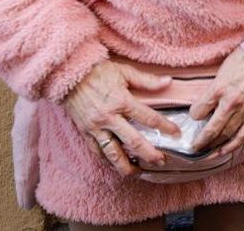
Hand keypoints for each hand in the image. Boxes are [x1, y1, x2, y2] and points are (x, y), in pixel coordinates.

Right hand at [61, 61, 178, 176]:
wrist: (67, 76)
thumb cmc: (97, 72)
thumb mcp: (123, 71)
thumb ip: (146, 80)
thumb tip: (169, 82)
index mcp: (122, 101)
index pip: (149, 118)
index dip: (165, 127)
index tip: (176, 134)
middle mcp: (110, 118)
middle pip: (134, 141)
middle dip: (150, 154)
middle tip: (162, 161)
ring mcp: (96, 128)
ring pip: (113, 154)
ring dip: (127, 166)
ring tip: (139, 172)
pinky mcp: (85, 133)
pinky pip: (97, 152)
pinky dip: (107, 162)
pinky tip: (117, 166)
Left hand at [188, 46, 243, 155]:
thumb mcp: (222, 71)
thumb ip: (214, 89)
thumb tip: (205, 105)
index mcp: (218, 88)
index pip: (198, 111)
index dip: (194, 116)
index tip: (195, 117)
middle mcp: (230, 102)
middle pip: (211, 129)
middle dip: (200, 141)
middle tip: (194, 147)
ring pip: (226, 135)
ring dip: (214, 146)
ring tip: (206, 152)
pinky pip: (243, 135)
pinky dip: (232, 146)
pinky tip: (223, 151)